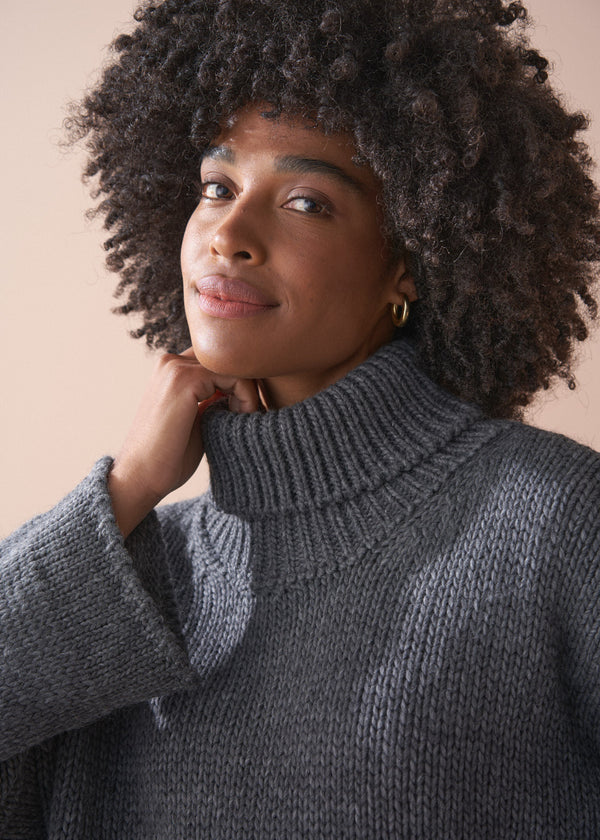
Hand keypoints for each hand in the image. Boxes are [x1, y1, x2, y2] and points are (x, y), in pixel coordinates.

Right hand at [108, 348, 259, 537]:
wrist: (141, 477)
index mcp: (172, 369)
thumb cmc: (169, 456)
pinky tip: (239, 419)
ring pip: (234, 365)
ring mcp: (175, 367)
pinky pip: (234, 376)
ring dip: (248, 392)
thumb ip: (215, 398)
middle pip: (229, 357)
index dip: (239, 382)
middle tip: (248, 416)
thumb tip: (246, 386)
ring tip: (244, 420)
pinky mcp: (184, 379)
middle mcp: (171, 361)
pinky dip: (246, 397)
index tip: (245, 411)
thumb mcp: (198, 419)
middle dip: (246, 384)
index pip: (220, 359)